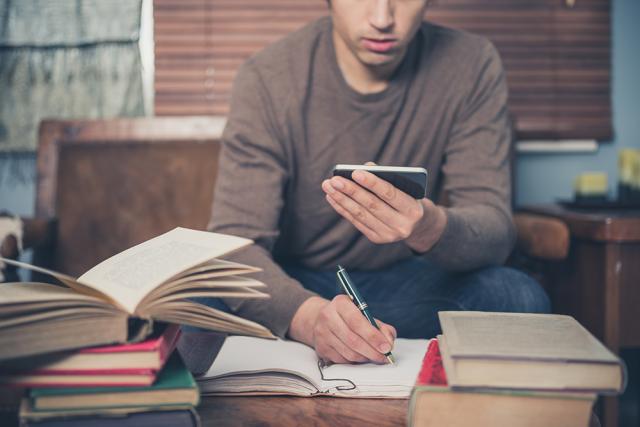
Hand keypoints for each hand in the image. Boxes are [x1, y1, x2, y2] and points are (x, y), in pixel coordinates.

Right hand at [288, 296, 395, 363]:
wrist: (322, 319)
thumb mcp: (365, 314)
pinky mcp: (320, 348)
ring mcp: (322, 333)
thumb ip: (381, 327)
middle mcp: (328, 316)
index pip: (357, 322)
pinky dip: (355, 361)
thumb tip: (388, 342)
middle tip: (385, 357)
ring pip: (348, 353)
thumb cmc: (349, 317)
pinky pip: (342, 360)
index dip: (373, 336)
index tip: (386, 347)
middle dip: (372, 351)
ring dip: (365, 358)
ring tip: (374, 356)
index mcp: (340, 303)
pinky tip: (361, 356)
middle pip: (353, 340)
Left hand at [321, 163, 446, 252]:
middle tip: (334, 179)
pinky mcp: (377, 238)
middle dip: (351, 191)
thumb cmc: (409, 198)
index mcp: (413, 210)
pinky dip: (342, 208)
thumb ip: (388, 176)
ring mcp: (388, 235)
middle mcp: (402, 225)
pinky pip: (356, 222)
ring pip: (360, 214)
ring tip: (328, 186)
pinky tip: (332, 197)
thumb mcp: (406, 187)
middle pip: (371, 205)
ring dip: (341, 199)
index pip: (390, 194)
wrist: (418, 225)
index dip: (372, 183)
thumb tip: (365, 168)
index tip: (354, 172)